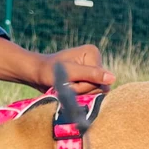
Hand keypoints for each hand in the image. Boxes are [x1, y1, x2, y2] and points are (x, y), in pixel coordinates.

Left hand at [0, 39, 114, 94]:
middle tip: (66, 85)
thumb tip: (113, 78)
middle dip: (82, 90)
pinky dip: (79, 95)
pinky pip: (91, 93)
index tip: (69, 80)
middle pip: (100, 86)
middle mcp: (95, 60)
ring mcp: (92, 70)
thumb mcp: (70, 73)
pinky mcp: (87, 78)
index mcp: (93, 53)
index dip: (85, 85)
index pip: (101, 79)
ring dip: (80, 94)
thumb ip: (91, 75)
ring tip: (66, 87)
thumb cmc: (48, 71)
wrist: (35, 74)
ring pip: (95, 92)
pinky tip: (69, 89)